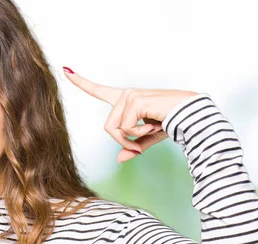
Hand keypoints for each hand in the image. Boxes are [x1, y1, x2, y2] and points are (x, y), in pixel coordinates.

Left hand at [63, 67, 198, 162]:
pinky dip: (140, 134)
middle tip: (141, 143)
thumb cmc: (173, 123)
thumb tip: (120, 159)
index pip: (99, 91)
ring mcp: (129, 95)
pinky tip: (155, 126)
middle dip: (123, 141)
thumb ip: (133, 147)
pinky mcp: (135, 100)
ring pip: (115, 130)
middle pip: (108, 128)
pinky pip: (127, 128)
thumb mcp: (148, 139)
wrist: (191, 116)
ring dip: (133, 138)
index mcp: (126, 100)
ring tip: (152, 130)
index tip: (66, 70)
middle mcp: (125, 95)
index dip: (82, 82)